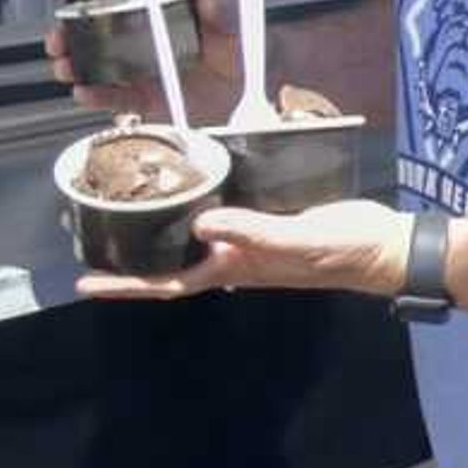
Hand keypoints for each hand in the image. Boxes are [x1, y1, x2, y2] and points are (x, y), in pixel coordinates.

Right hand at [28, 0, 241, 121]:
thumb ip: (220, 10)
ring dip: (74, 66)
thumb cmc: (245, 38)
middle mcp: (139, 37)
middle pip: (89, 30)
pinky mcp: (147, 98)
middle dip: (65, 34)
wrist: (260, 79)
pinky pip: (114, 98)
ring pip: (94, 65)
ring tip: (65, 68)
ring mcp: (139, 68)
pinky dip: (97, 97)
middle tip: (55, 41)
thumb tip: (206, 3)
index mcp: (151, 7)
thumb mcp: (234, 17)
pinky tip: (84, 93)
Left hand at [75, 197, 412, 301]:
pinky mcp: (267, 219)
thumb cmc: (342, 250)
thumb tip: (201, 226)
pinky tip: (191, 182)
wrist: (382, 245)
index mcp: (234, 269)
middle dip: (132, 257)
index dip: (126, 285)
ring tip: (128, 205)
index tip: (85, 284)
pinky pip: (222, 214)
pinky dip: (199, 202)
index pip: (168, 284)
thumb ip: (251, 233)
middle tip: (94, 233)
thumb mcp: (296, 240)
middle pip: (172, 263)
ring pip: (193, 238)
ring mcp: (250, 240)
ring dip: (161, 227)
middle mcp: (234, 259)